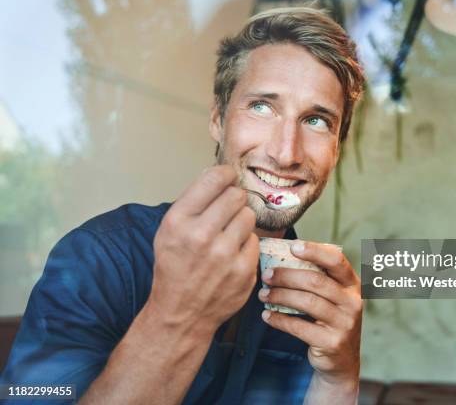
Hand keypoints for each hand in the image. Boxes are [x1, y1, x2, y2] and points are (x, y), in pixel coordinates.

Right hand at [149, 165, 258, 336]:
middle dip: (234, 199)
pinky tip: (232, 255)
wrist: (180, 313)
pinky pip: (254, 241)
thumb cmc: (175, 268)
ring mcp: (224, 255)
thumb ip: (193, 203)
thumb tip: (220, 175)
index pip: (214, 179)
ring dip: (241, 221)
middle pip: (237, 195)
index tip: (228, 177)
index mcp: (178, 221)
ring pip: (249, 216)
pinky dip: (246, 245)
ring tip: (228, 235)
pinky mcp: (244, 270)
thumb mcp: (169, 231)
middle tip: (228, 210)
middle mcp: (200, 235)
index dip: (225, 174)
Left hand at [258, 241, 361, 389]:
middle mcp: (352, 302)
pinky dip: (280, 319)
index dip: (315, 251)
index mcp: (352, 284)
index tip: (292, 246)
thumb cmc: (331, 319)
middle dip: (287, 276)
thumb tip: (283, 256)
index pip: (336, 260)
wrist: (342, 360)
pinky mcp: (332, 342)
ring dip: (280, 296)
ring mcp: (344, 323)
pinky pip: (300, 327)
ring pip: (307, 302)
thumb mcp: (334, 297)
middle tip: (267, 274)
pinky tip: (267, 315)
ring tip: (263, 294)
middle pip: (316, 281)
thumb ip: (318, 277)